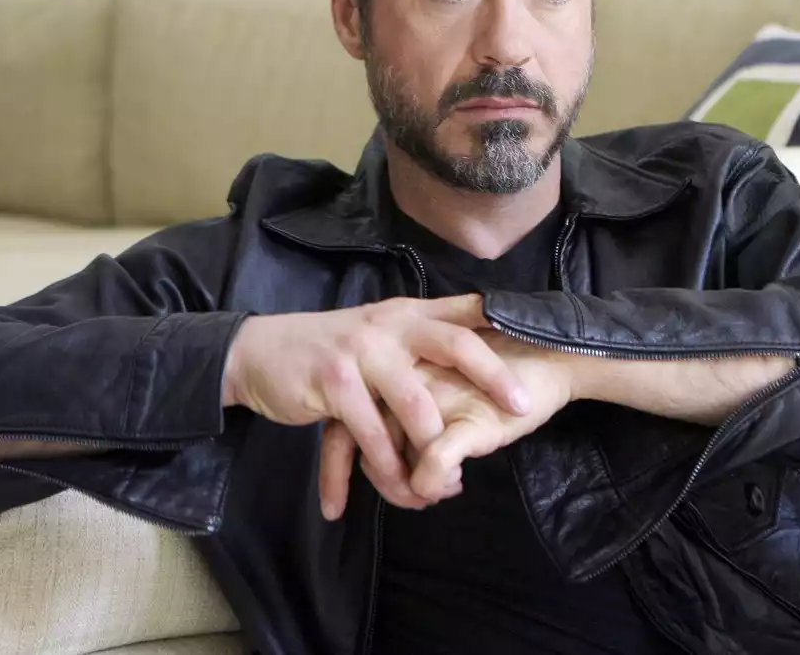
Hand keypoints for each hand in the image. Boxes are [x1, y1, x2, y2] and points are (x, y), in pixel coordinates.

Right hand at [222, 295, 531, 514]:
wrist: (259, 352)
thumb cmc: (328, 349)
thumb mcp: (376, 333)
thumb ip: (417, 341)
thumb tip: (472, 348)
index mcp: (406, 314)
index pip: (463, 311)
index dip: (504, 319)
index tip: (540, 335)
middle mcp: (389, 326)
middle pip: (455, 344)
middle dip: (493, 375)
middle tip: (524, 407)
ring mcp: (362, 352)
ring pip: (415, 405)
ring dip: (430, 450)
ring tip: (440, 487)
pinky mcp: (334, 383)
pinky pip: (370, 433)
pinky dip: (382, 466)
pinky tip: (391, 488)